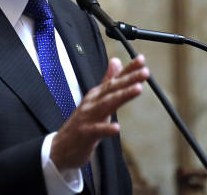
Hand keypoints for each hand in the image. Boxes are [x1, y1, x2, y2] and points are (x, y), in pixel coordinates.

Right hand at [50, 54, 149, 170]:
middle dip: (129, 79)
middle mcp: (92, 102)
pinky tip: (116, 128)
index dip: (129, 69)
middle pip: (113, 89)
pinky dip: (106, 129)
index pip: (115, 79)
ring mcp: (88, 117)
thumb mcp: (95, 99)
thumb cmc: (82, 123)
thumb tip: (116, 61)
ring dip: (122, 96)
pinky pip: (96, 131)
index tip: (141, 59)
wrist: (61, 146)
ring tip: (137, 89)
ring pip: (106, 104)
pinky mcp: (85, 133)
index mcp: (96, 95)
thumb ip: (107, 80)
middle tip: (145, 72)